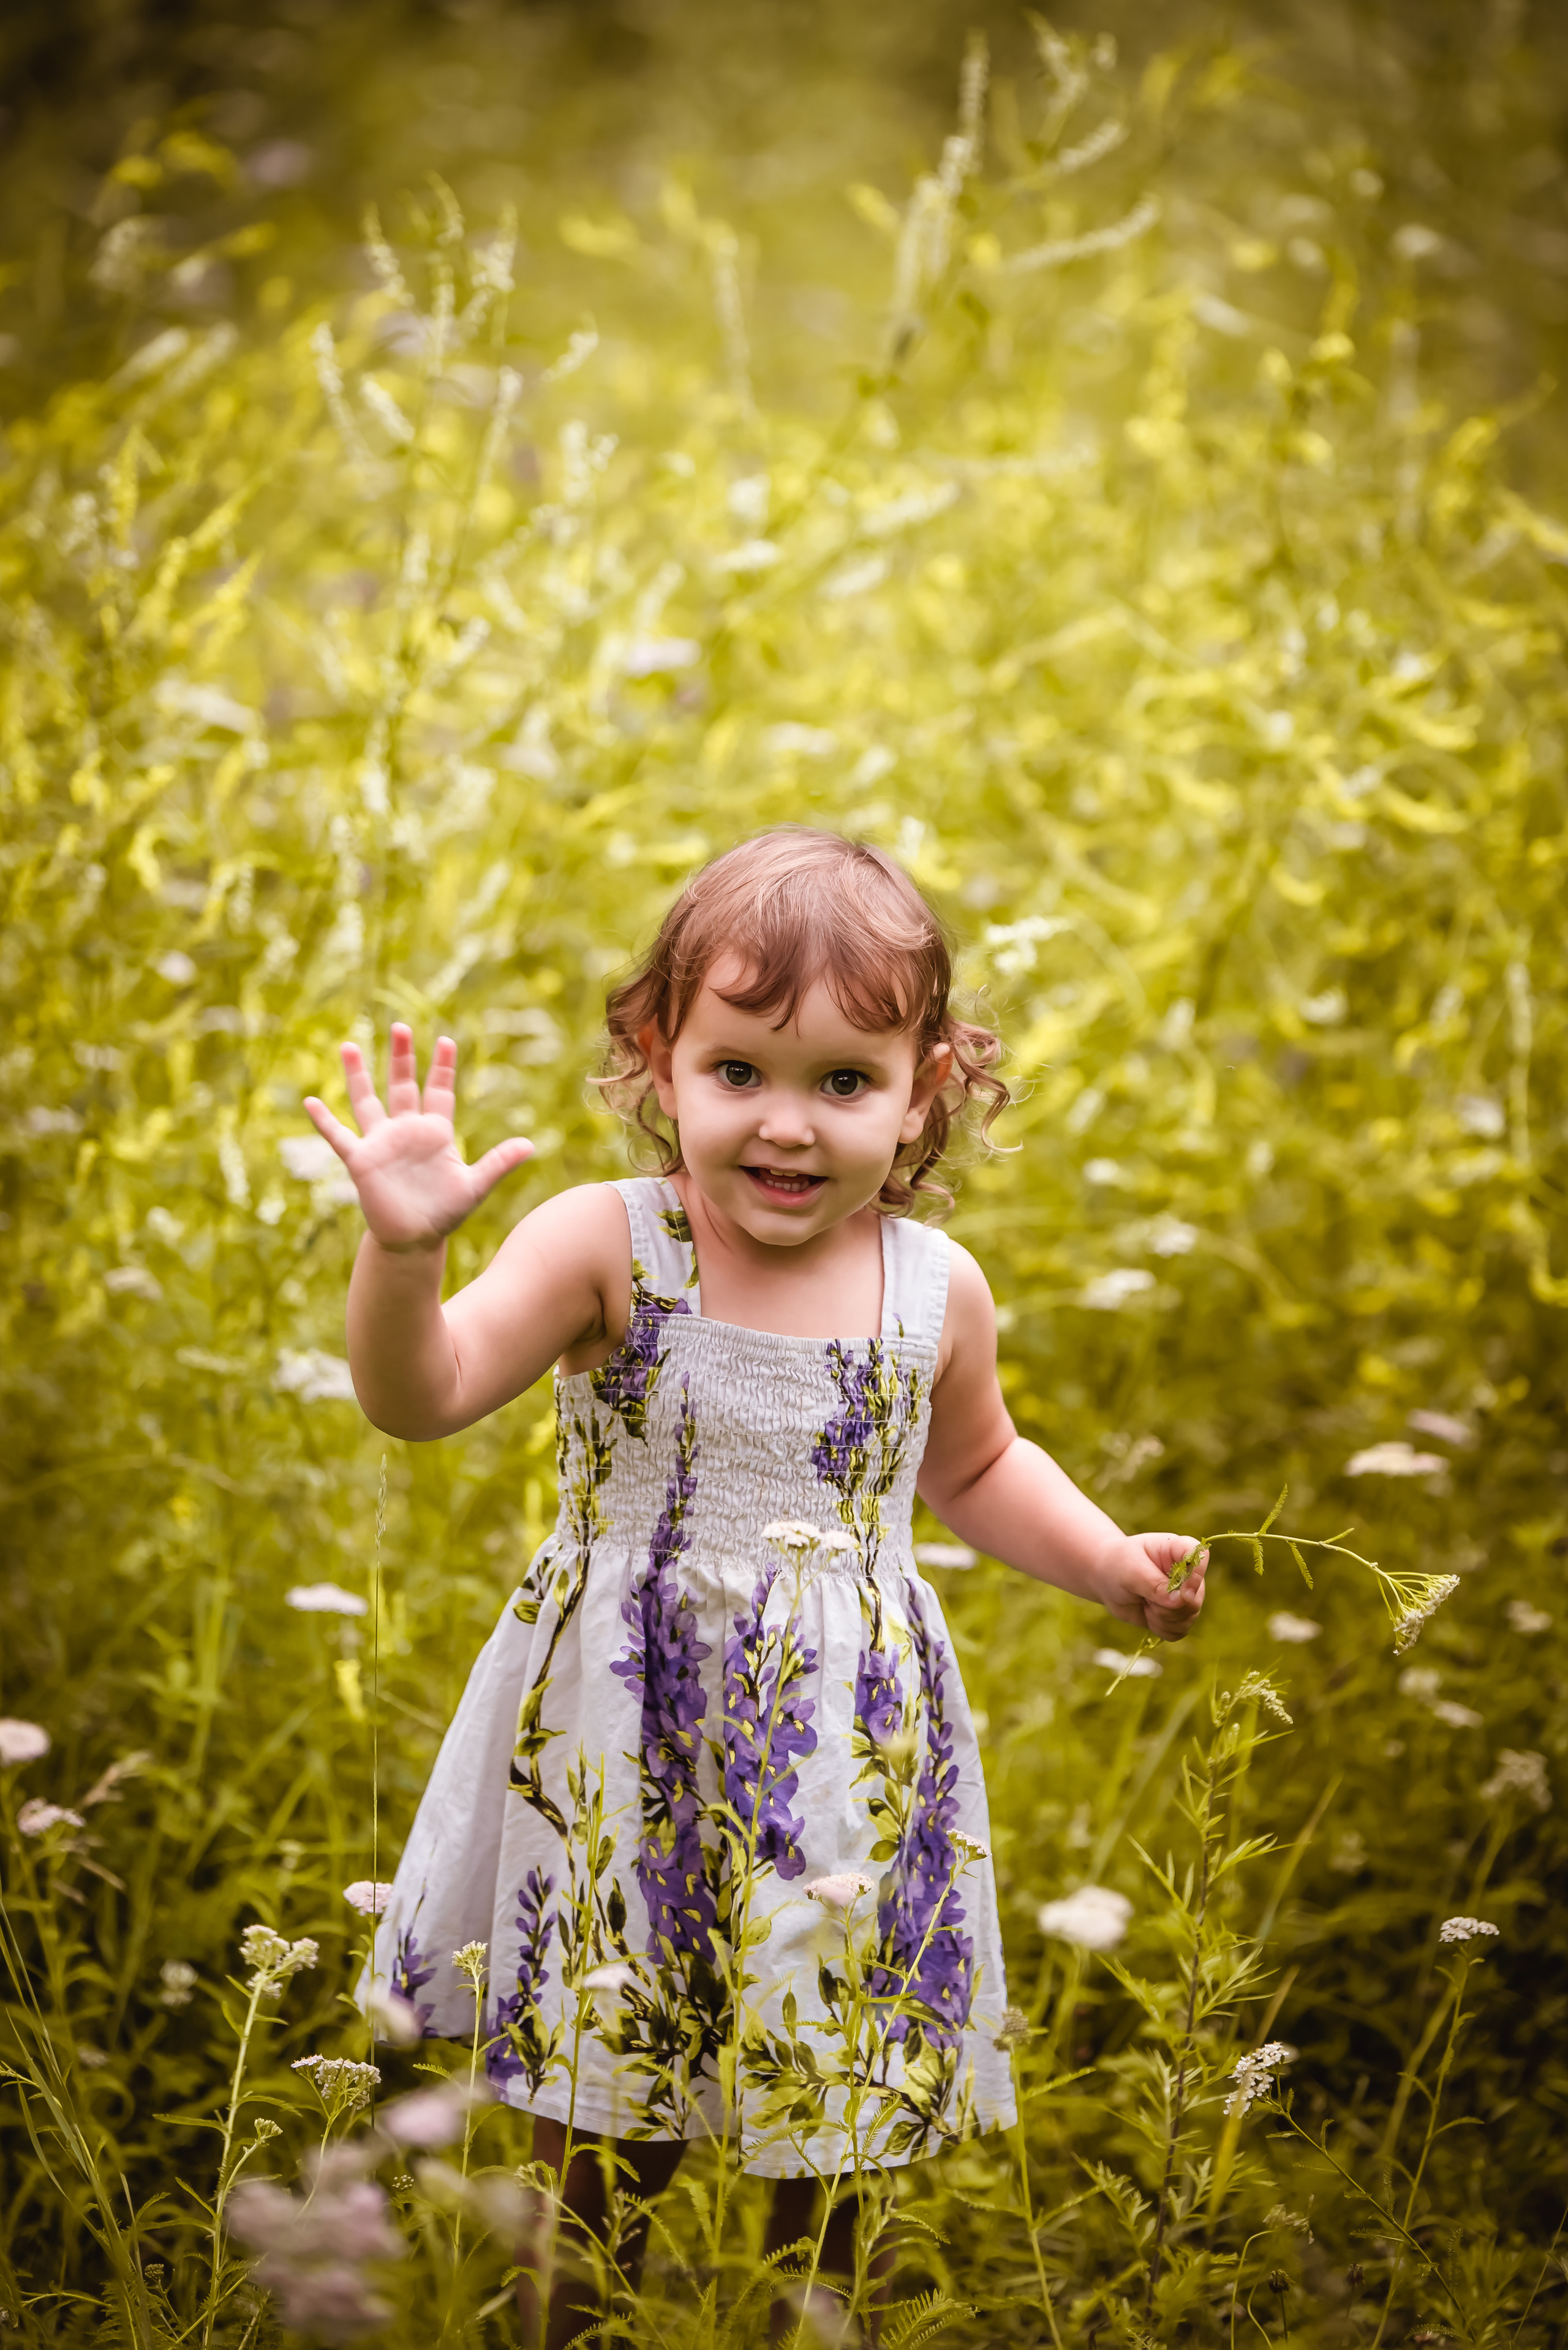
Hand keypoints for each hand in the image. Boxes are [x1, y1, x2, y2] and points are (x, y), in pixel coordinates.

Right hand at [302, 1024, 532, 1252]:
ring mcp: (381, 1143)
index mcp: (435, 1133)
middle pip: (403, 1086)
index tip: (446, 1040)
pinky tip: (310, 1101)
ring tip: (349, 1045)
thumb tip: (530, 1145)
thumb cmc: (444, 1213)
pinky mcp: (361, 1161)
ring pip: (367, 1101)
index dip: (442, 1067)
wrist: (415, 1240)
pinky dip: (325, 1121)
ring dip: (358, 1075)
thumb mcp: (475, 1186)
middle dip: (402, 1057)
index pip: (438, 1092)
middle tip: (400, 1026)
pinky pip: (339, 1137)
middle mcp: (406, 1131)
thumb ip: (499, 1163)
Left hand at [1093, 1530, 1207, 1641]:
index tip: (1182, 1593)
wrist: (1106, 1579)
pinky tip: (1148, 1615)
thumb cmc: (1117, 1564)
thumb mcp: (1130, 1570)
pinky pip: (1179, 1630)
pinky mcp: (1178, 1613)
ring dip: (1162, 1618)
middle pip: (1195, 1597)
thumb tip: (1180, 1600)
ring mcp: (1184, 1594)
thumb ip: (1154, 1584)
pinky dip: (1161, 1628)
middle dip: (1168, 1606)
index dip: (1196, 1576)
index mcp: (1177, 1549)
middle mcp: (1186, 1572)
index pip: (1200, 1555)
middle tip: (1145, 1597)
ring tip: (1144, 1603)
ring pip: (1189, 1617)